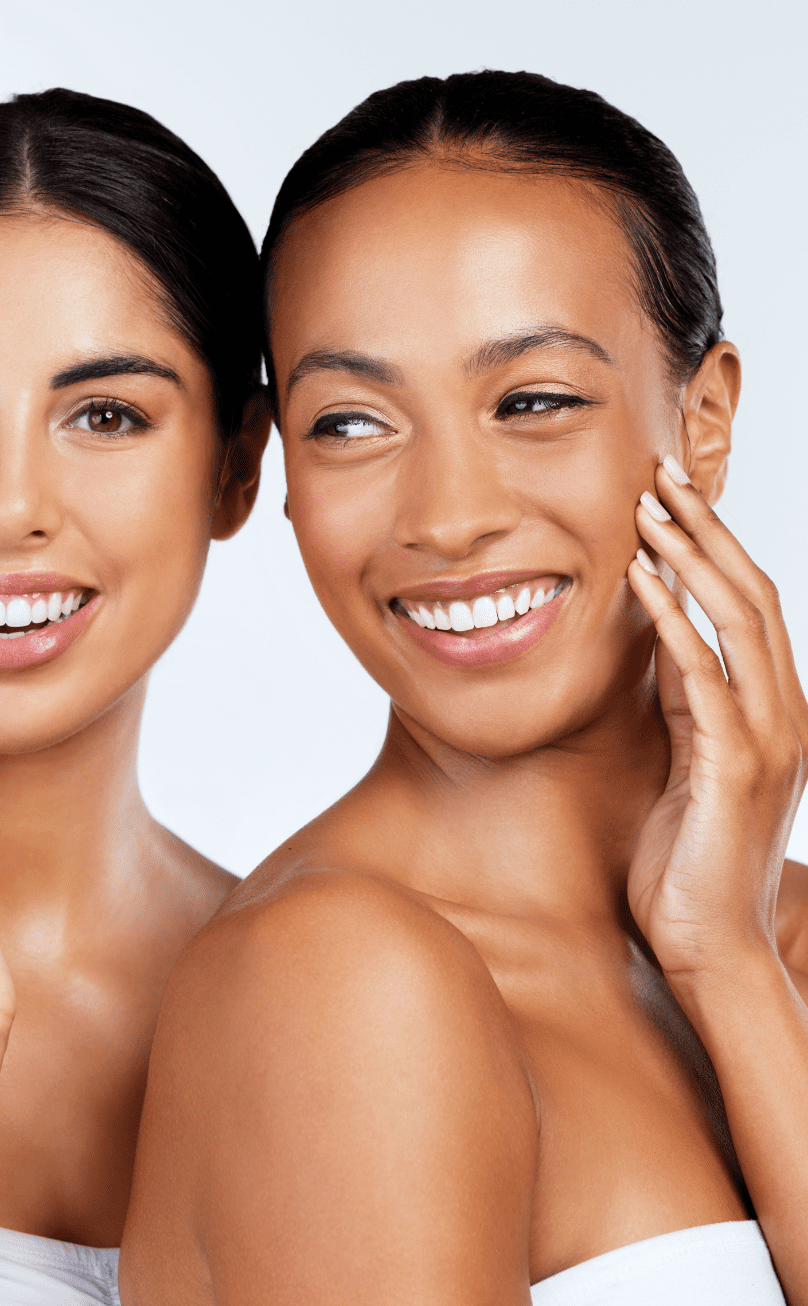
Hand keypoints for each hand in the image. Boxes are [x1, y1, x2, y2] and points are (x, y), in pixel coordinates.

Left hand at [625, 457, 807, 989]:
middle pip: (753, 595)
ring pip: (738, 621)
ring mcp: (766, 739)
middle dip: (707, 529)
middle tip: (663, 475)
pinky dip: (671, 621)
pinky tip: (639, 581)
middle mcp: (782, 714)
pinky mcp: (733, 766)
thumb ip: (684, 704)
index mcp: (771, 710)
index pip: (750, 607)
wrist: (709, 947)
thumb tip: (659, 643)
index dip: (714, 547)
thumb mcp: (686, 762)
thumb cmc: (687, 860)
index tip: (672, 498)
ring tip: (649, 508)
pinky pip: (702, 676)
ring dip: (691, 557)